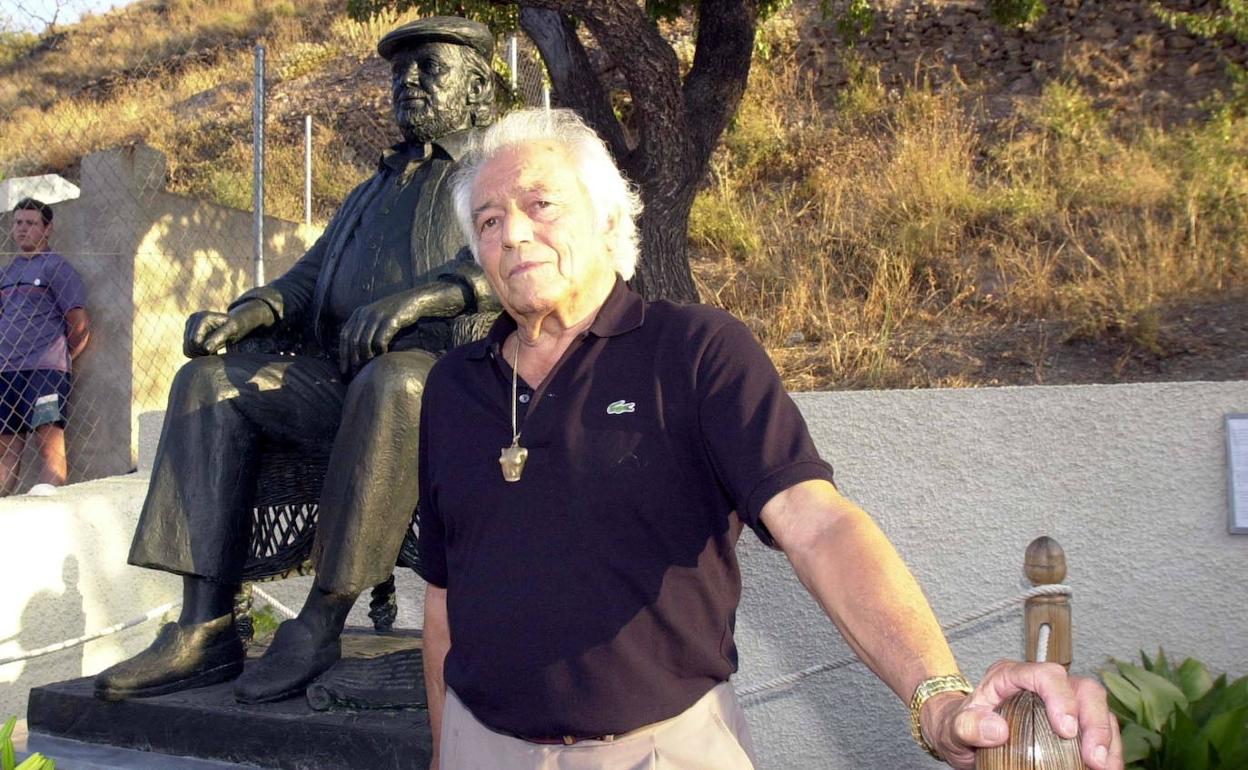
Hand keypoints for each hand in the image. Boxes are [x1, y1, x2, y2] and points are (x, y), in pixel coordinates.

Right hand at [183, 300, 274, 356]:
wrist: (233, 323)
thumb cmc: (235, 326)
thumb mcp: (232, 330)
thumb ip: (219, 337)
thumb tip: (206, 348)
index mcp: (202, 317)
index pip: (194, 341)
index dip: (204, 350)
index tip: (216, 351)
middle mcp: (192, 319)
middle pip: (189, 346)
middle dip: (202, 352)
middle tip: (215, 352)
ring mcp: (188, 325)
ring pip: (187, 349)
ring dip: (199, 354)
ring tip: (213, 351)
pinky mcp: (188, 332)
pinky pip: (187, 350)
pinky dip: (197, 354)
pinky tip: (208, 350)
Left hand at [337, 284, 465, 373]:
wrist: (414, 300)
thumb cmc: (395, 313)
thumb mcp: (375, 317)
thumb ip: (364, 328)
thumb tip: (355, 352)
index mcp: (358, 313)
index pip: (344, 335)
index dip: (343, 354)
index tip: (343, 369)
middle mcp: (365, 313)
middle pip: (353, 340)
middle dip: (353, 358)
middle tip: (356, 372)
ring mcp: (377, 316)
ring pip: (365, 342)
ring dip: (367, 357)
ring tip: (370, 365)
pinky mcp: (390, 320)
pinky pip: (380, 341)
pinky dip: (380, 351)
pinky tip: (384, 356)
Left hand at [923, 661, 1122, 769]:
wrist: (961, 736)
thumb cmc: (958, 726)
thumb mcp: (953, 728)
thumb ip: (968, 726)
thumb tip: (997, 729)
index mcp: (1012, 676)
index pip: (1046, 674)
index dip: (1061, 698)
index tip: (1065, 730)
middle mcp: (1041, 685)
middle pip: (1083, 690)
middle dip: (1095, 722)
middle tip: (1093, 758)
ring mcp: (1060, 703)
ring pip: (1098, 710)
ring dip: (1106, 740)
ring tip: (1103, 768)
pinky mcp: (1072, 723)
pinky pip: (1099, 731)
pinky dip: (1106, 751)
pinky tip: (1103, 769)